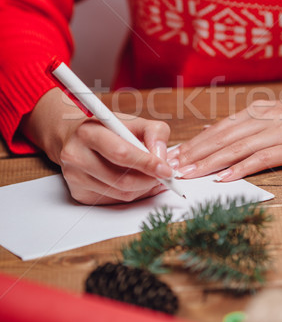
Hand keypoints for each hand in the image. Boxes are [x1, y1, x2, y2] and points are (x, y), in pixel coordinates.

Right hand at [22, 88, 172, 204]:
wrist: (76, 136)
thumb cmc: (108, 128)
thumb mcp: (132, 121)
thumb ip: (154, 133)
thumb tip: (162, 159)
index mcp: (88, 133)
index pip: (122, 154)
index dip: (148, 164)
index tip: (167, 170)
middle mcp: (76, 156)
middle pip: (122, 180)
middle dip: (150, 180)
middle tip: (164, 175)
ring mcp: (75, 177)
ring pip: (121, 194)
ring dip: (143, 188)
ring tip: (151, 176)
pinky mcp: (79, 193)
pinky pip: (115, 201)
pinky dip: (132, 193)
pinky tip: (136, 181)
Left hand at [170, 80, 281, 180]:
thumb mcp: (277, 115)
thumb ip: (251, 125)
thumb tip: (222, 136)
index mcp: (256, 112)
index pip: (218, 129)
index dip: (195, 143)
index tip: (175, 154)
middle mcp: (261, 119)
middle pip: (220, 138)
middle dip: (193, 154)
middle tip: (172, 167)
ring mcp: (276, 132)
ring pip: (234, 148)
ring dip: (208, 163)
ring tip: (188, 175)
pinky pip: (260, 159)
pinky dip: (240, 169)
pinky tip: (224, 179)